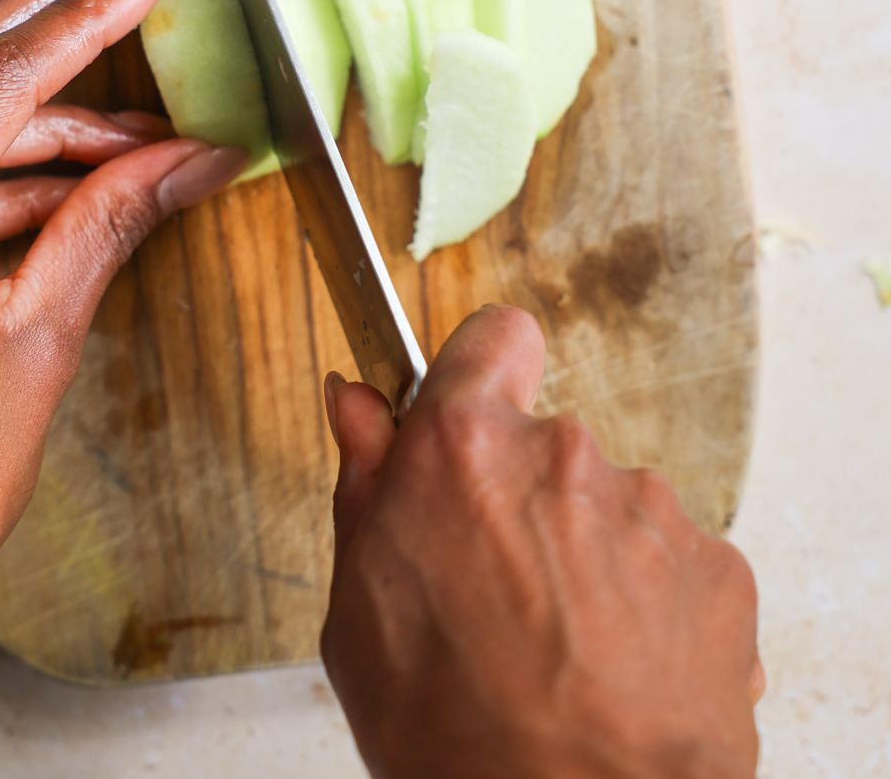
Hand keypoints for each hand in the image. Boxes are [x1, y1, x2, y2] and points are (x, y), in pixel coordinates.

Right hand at [321, 306, 762, 778]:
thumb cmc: (456, 739)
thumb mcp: (360, 610)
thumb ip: (365, 485)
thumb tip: (358, 407)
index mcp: (466, 450)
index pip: (492, 336)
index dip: (481, 371)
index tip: (470, 415)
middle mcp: (565, 456)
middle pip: (544, 442)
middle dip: (521, 496)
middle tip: (497, 587)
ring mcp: (651, 511)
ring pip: (608, 505)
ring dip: (586, 554)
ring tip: (560, 648)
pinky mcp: (717, 569)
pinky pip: (669, 560)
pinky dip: (647, 602)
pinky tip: (615, 669)